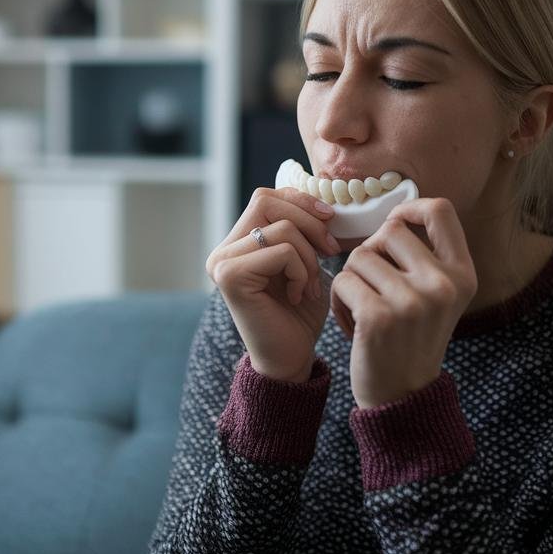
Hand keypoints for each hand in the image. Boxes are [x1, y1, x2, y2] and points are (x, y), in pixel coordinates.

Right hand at [206, 187, 340, 381]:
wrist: (291, 358)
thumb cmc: (300, 313)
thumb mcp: (303, 260)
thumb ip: (299, 228)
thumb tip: (317, 196)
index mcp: (236, 243)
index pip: (266, 197)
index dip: (301, 200)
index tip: (330, 219)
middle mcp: (222, 250)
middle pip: (267, 201)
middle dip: (309, 222)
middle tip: (330, 250)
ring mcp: (221, 263)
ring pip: (280, 227)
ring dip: (308, 254)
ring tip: (310, 283)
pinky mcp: (230, 276)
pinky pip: (281, 250)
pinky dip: (301, 270)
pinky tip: (300, 295)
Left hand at [329, 198, 477, 408]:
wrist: (402, 397)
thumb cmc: (411, 340)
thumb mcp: (438, 297)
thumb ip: (426, 257)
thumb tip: (396, 216)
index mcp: (462, 275)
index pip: (440, 210)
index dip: (411, 208)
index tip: (395, 224)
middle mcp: (443, 285)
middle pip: (389, 231)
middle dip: (371, 252)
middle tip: (373, 284)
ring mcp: (412, 302)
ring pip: (359, 256)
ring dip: (352, 280)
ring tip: (363, 309)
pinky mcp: (378, 317)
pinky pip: (342, 281)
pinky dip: (338, 300)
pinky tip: (351, 324)